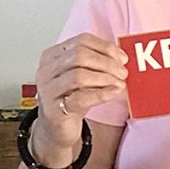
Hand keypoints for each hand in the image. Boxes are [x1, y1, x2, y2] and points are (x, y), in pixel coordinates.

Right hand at [33, 33, 128, 148]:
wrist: (57, 128)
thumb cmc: (71, 98)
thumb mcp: (84, 76)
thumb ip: (97, 64)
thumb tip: (121, 58)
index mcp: (53, 56)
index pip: (82, 41)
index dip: (106, 47)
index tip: (122, 58)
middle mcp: (46, 70)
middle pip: (80, 56)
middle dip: (107, 63)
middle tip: (123, 72)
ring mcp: (48, 90)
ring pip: (79, 75)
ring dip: (105, 78)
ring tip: (120, 83)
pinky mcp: (54, 110)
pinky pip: (80, 98)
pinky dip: (102, 94)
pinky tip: (114, 93)